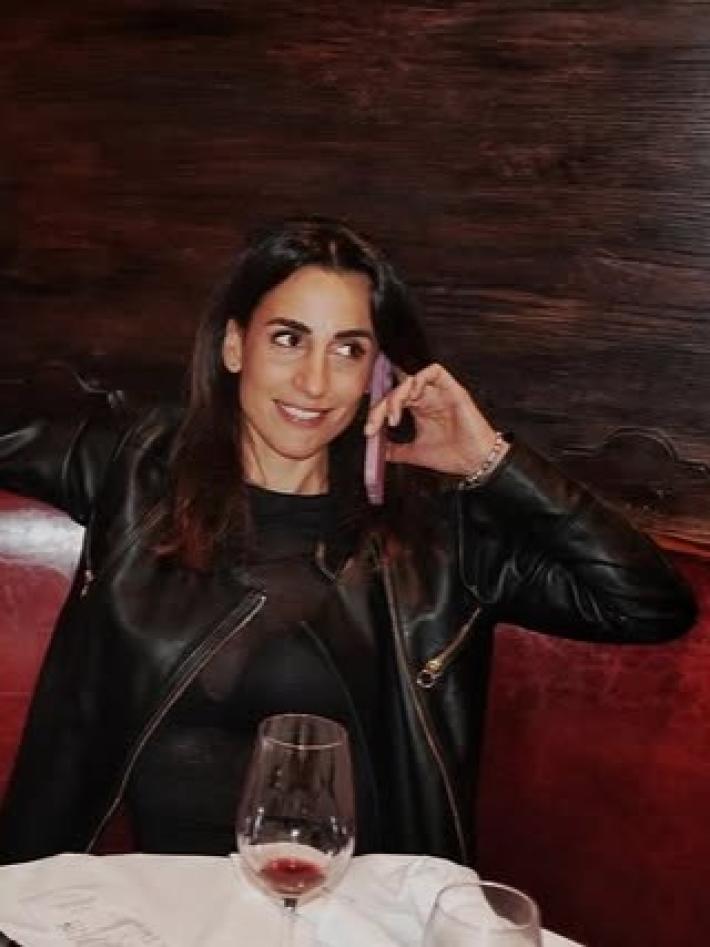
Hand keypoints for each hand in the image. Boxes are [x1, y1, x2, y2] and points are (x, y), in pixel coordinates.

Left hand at [363, 362, 508, 476]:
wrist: (474, 461)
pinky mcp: (452, 389)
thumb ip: (396, 450)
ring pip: (411, 379)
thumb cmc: (453, 455)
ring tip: (393, 415)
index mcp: (419, 409)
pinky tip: (413, 396)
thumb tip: (379, 451)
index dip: (377, 413)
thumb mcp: (416, 453)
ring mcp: (439, 392)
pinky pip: (434, 371)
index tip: (369, 431)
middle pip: (397, 389)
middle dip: (382, 406)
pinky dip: (419, 379)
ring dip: (397, 395)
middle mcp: (427, 398)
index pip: (391, 401)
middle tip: (376, 424)